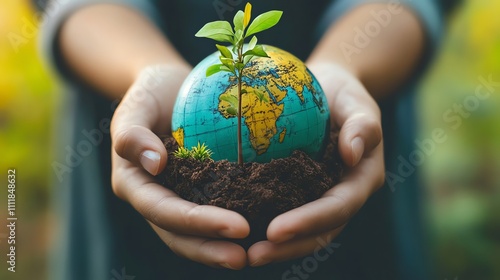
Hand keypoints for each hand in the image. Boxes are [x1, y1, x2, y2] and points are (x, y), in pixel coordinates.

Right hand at [110, 65, 249, 268]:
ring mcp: (177, 196)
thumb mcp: (136, 104)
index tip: (238, 227)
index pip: (164, 210)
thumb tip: (155, 164)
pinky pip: (215, 209)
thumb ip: (133, 134)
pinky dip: (231, 223)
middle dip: (209, 248)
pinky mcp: (198, 190)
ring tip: (254, 254)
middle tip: (243, 258)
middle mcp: (155, 197)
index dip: (197, 223)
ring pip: (195, 233)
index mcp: (135, 183)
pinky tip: (261, 227)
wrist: (170, 88)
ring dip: (219, 247)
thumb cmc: (151, 92)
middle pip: (178, 233)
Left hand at [247, 63, 384, 265]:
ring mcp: (322, 195)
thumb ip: (362, 126)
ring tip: (244, 254)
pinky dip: (266, 223)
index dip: (309, 222)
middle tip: (253, 255)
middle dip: (289, 246)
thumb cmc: (344, 94)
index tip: (275, 230)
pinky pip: (286, 211)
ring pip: (304, 231)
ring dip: (278, 247)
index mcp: (361, 180)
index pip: (337, 207)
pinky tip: (239, 229)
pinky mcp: (302, 190)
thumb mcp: (358, 103)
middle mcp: (343, 194)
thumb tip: (352, 154)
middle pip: (320, 231)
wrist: (330, 91)